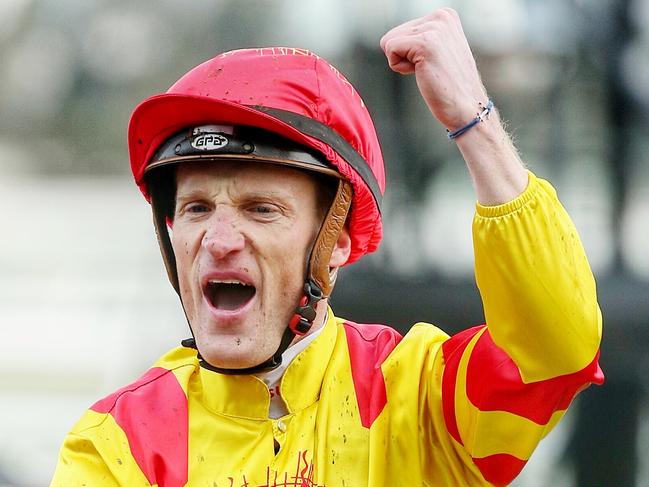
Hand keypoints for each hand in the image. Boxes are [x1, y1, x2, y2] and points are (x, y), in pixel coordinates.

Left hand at [380, 8, 487, 131]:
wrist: (466, 106)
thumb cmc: (449, 85)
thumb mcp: (439, 50)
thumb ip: (421, 37)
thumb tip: (392, 39)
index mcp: (445, 15)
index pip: (402, 30)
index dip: (409, 53)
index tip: (433, 63)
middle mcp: (440, 16)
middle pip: (393, 34)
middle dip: (405, 57)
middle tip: (430, 69)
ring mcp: (434, 28)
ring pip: (389, 42)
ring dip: (403, 63)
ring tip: (428, 71)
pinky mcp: (424, 43)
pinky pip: (390, 49)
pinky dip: (400, 67)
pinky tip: (422, 73)